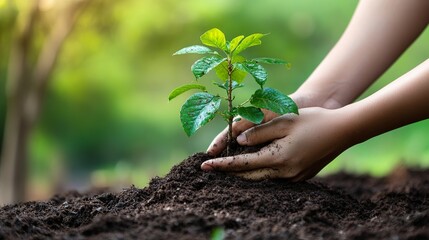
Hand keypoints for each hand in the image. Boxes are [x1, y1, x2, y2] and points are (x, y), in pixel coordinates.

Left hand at [201, 107, 353, 180]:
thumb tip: (239, 142)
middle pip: (249, 177)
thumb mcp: (284, 121)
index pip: (242, 164)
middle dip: (228, 173)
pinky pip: (274, 178)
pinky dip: (259, 173)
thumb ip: (260, 132)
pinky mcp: (300, 177)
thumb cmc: (313, 120)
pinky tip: (252, 167)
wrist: (343, 131)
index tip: (204, 165)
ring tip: (226, 168)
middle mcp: (285, 172)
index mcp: (279, 157)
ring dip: (243, 174)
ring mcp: (294, 178)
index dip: (222, 164)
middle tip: (210, 169)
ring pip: (261, 180)